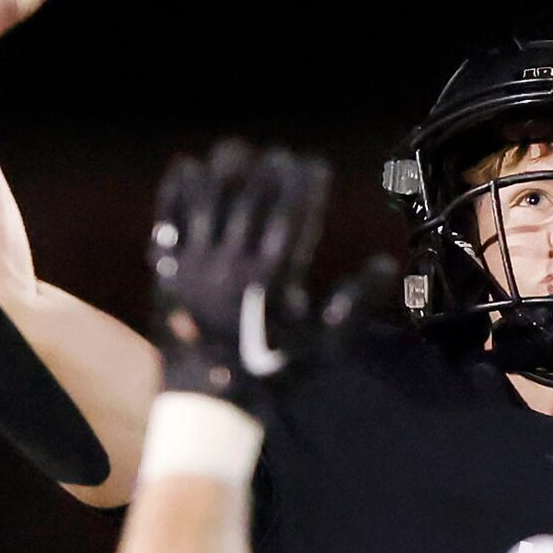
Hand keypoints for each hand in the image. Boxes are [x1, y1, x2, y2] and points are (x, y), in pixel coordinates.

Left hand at [150, 141, 339, 404]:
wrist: (209, 403)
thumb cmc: (273, 374)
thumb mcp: (324, 347)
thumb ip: (356, 304)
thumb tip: (386, 264)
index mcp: (272, 278)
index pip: (292, 213)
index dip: (305, 183)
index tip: (315, 165)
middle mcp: (232, 264)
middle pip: (251, 198)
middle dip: (269, 171)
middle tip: (282, 156)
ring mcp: (195, 265)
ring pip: (208, 200)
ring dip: (224, 169)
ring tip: (239, 148)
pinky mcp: (167, 271)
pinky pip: (169, 218)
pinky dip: (177, 190)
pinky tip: (187, 166)